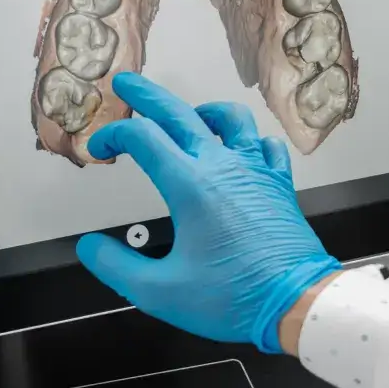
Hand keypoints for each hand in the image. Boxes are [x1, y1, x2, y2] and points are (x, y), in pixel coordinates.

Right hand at [75, 72, 341, 352]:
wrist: (296, 303)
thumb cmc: (236, 298)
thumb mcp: (160, 292)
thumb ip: (117, 267)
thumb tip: (92, 248)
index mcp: (191, 186)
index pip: (143, 138)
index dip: (113, 136)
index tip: (101, 148)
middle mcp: (224, 168)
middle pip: (179, 113)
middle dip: (147, 95)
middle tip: (128, 84)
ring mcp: (256, 172)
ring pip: (230, 118)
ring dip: (202, 110)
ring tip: (188, 114)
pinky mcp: (279, 185)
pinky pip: (266, 145)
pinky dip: (249, 138)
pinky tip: (242, 147)